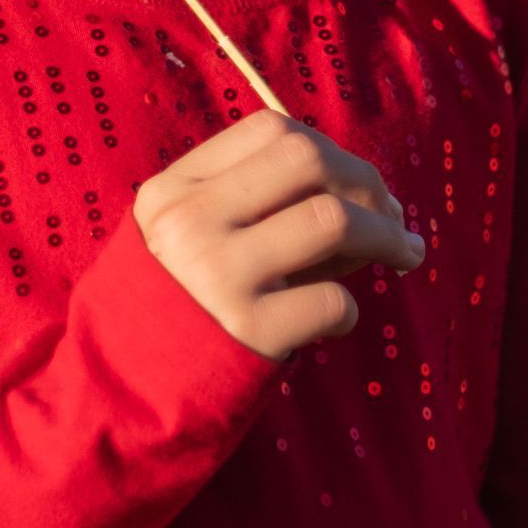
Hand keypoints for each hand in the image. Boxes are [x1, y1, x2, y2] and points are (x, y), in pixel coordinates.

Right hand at [132, 106, 425, 362]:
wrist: (123, 397)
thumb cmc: (177, 312)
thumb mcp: (188, 241)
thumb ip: (258, 208)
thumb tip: (374, 197)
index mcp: (173, 191)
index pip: (271, 130)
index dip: (331, 151)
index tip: (355, 185)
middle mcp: (190, 223)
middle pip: (307, 158)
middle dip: (367, 183)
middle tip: (394, 217)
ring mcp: (217, 276)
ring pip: (332, 218)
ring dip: (386, 235)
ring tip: (404, 254)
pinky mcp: (247, 331)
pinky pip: (333, 301)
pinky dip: (349, 309)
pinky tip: (334, 321)